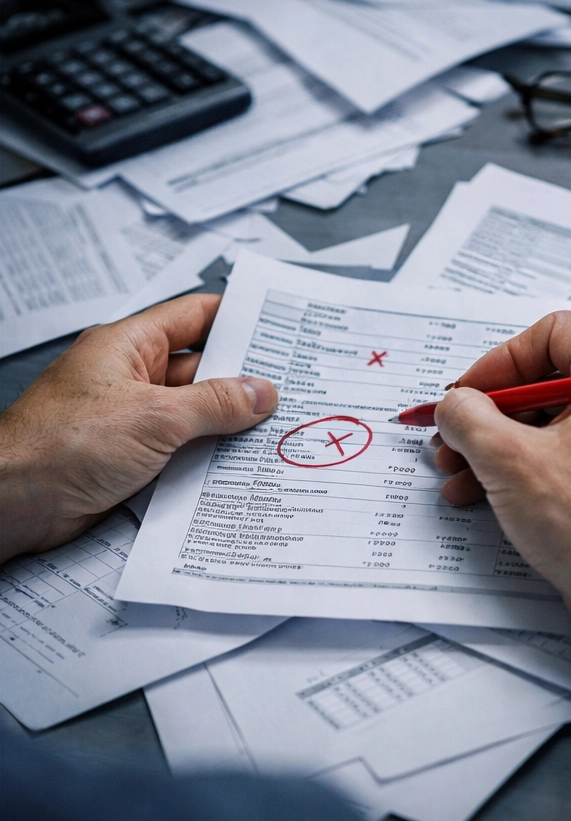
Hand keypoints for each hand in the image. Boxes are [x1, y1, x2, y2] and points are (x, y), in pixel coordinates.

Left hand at [0, 294, 277, 563]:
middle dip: (244, 381)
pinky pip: (184, 449)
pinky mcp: (132, 457)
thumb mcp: (154, 417)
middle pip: (202, 370)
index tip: (278, 326)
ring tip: (277, 429)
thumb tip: (261, 392)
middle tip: (292, 386)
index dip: (238, 319)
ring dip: (230, 425)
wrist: (12, 503)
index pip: (194, 317)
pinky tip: (240, 464)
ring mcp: (131, 419)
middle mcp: (130, 378)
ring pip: (197, 414)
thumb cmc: (59, 445)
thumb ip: (216, 403)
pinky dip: (211, 456)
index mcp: (128, 346)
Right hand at [431, 311, 570, 616]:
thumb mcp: (509, 461)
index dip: (500, 361)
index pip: (557, 334)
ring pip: (561, 425)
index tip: (467, 395)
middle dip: (493, 414)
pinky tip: (488, 496)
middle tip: (453, 439)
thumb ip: (469, 416)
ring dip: (503, 446)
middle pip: (555, 382)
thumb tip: (456, 404)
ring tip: (460, 476)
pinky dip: (533, 470)